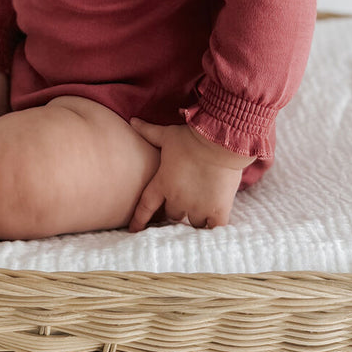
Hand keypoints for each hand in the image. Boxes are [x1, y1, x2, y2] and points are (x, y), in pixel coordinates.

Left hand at [127, 119, 254, 231]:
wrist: (219, 143)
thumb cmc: (191, 137)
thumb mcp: (167, 134)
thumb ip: (149, 131)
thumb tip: (132, 121)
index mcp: (163, 183)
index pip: (146, 206)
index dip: (139, 219)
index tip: (133, 230)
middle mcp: (178, 199)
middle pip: (172, 215)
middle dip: (175, 210)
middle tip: (182, 202)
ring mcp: (198, 207)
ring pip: (192, 222)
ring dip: (194, 217)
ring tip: (200, 208)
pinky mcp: (217, 210)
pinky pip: (213, 229)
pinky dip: (212, 229)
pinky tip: (214, 227)